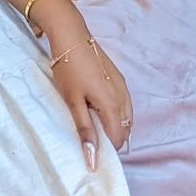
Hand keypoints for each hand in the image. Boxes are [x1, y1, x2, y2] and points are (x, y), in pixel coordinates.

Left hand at [50, 35, 132, 169]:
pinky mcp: (120, 79)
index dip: (107, 150)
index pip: (118, 139)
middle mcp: (123, 97)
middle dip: (112, 140)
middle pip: (125, 130)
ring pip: (127, 118)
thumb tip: (92, 158)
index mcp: (112, 105)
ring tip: (94, 127)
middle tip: (92, 141)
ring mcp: (123, 87)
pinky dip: (117, 115)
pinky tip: (101, 111)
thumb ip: (84, 130)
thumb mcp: (72, 101)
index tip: (92, 153)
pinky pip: (125, 105)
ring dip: (115, 127)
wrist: (72, 36)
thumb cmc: (69, 69)